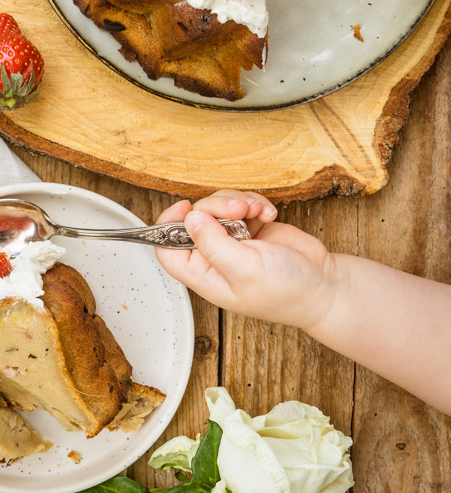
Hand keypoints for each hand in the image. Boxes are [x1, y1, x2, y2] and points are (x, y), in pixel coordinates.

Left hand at [154, 189, 336, 332]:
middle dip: (217, 207)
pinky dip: (253, 203)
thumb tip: (189, 219)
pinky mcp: (250, 228)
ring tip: (257, 211)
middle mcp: (215, 257)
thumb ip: (214, 245)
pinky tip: (268, 214)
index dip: (168, 227)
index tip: (185, 208)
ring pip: (217, 207)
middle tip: (240, 211)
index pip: (167, 250)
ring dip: (237, 202)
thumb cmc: (287, 291)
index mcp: (206, 275)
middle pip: (195, 219)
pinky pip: (239, 203)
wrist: (325, 286)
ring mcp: (233, 240)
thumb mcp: (246, 270)